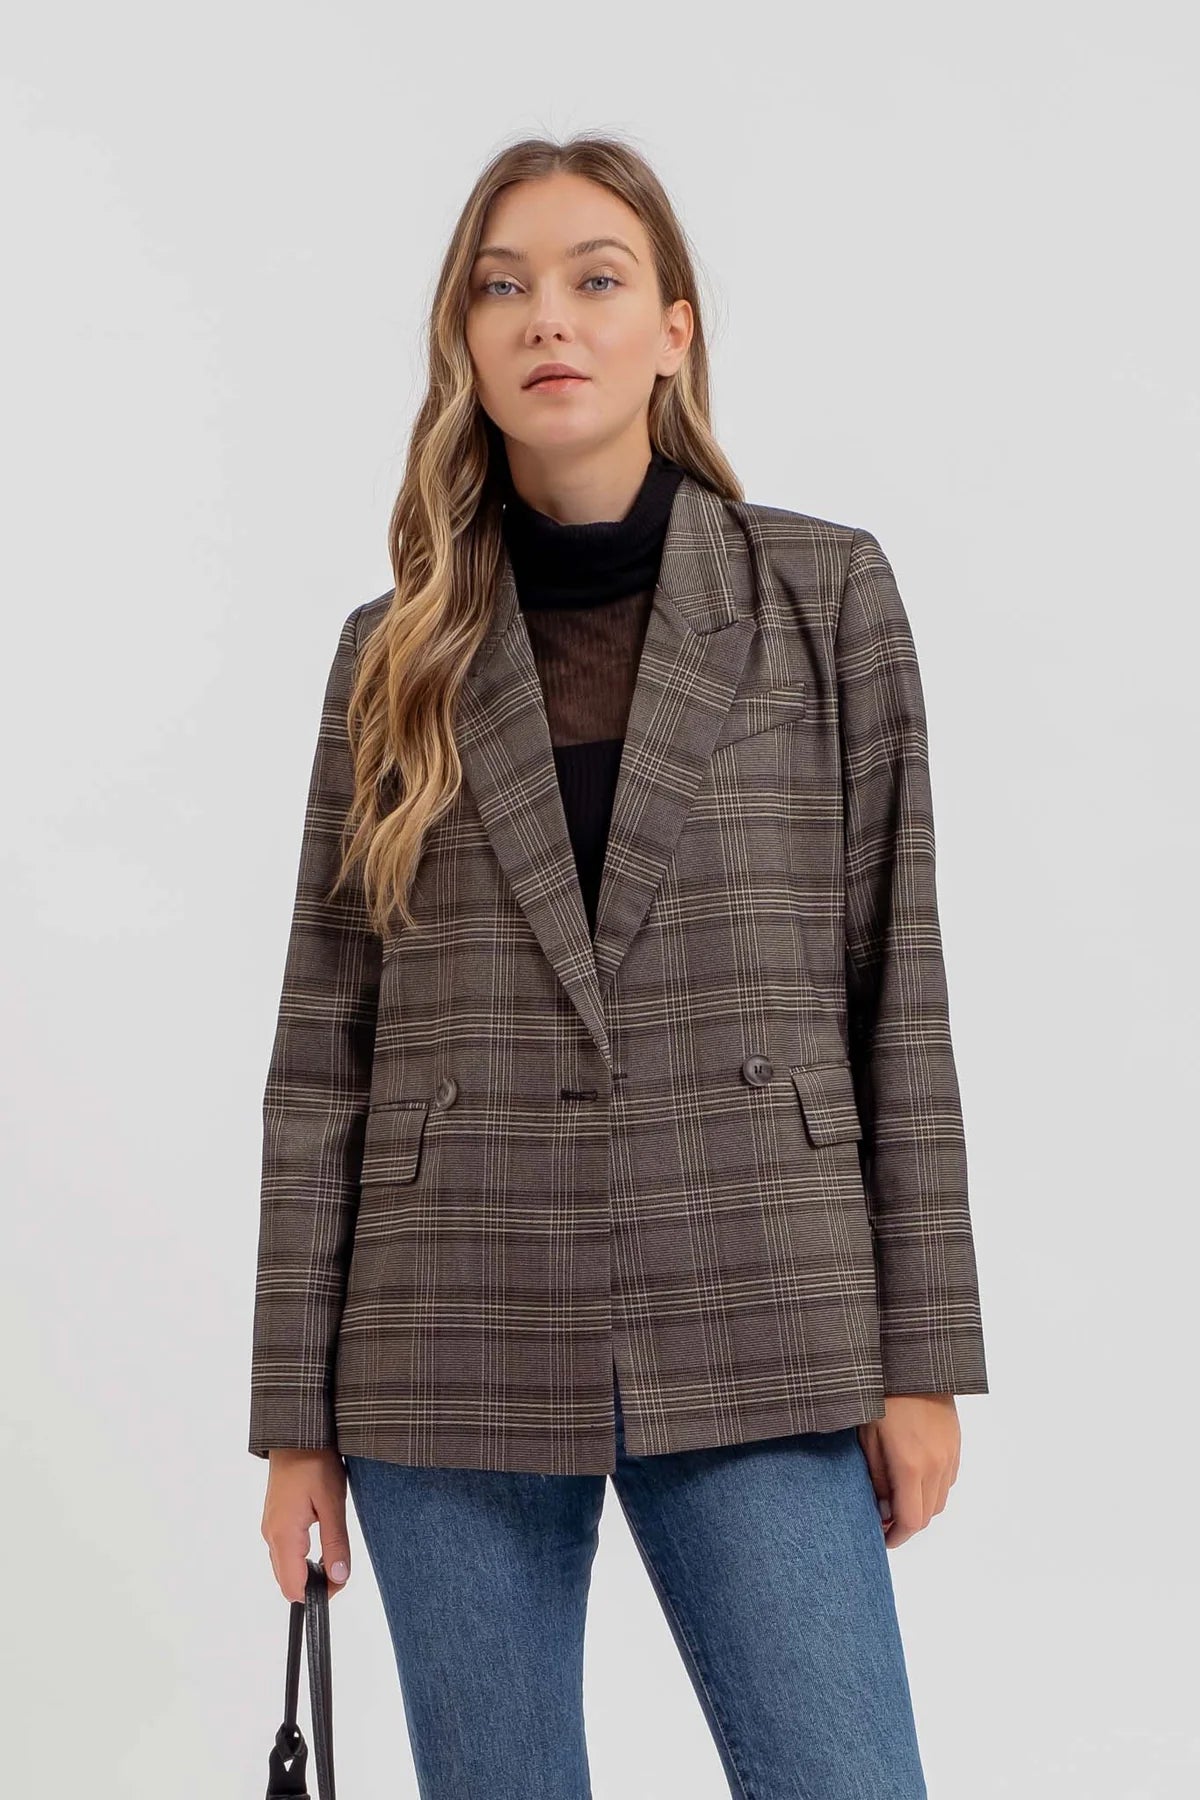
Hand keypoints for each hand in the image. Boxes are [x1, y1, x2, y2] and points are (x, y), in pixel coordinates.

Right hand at [261, 1448, 352, 1602]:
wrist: (296, 1434)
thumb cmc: (313, 1462)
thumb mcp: (332, 1503)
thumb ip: (335, 1543)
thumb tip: (339, 1578)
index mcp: (283, 1535)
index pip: (293, 1587)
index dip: (317, 1594)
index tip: (339, 1583)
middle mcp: (270, 1535)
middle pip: (287, 1581)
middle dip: (313, 1585)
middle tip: (340, 1569)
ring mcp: (269, 1527)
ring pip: (284, 1567)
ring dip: (306, 1571)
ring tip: (333, 1554)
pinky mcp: (273, 1519)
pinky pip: (283, 1551)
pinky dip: (299, 1558)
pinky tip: (318, 1544)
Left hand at [856, 1394, 960, 1549]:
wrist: (913, 1365)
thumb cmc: (882, 1396)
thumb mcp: (868, 1439)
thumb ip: (876, 1479)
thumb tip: (882, 1509)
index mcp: (911, 1466)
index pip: (910, 1520)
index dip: (896, 1536)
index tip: (882, 1539)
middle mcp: (936, 1465)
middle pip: (927, 1515)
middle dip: (906, 1523)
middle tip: (885, 1518)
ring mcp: (950, 1455)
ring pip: (940, 1500)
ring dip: (921, 1506)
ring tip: (898, 1496)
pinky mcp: (956, 1444)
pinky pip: (947, 1480)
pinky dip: (932, 1488)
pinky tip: (914, 1476)